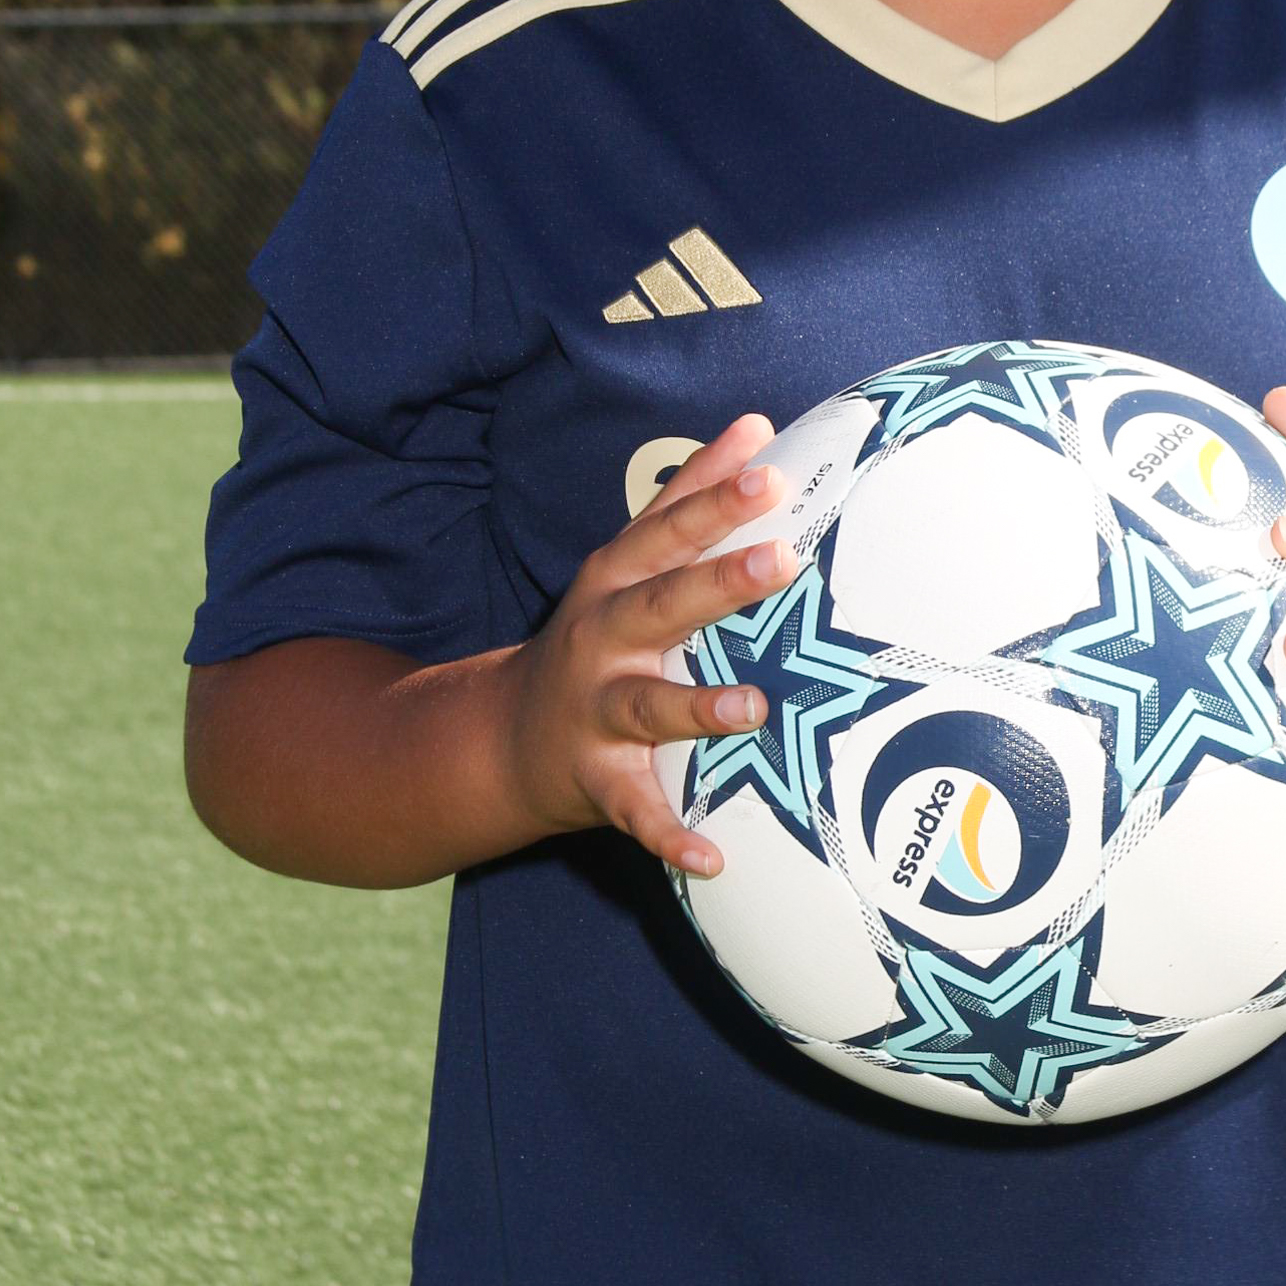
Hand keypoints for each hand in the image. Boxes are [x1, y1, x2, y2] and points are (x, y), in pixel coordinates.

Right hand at [500, 414, 792, 879]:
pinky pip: (635, 811)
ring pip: (647, 707)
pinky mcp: (597, 780)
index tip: (769, 468)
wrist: (503, 739)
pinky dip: (669, 835)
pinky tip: (712, 857)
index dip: (714, 498)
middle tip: (781, 559)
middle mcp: (602, 639)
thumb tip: (757, 427)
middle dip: (718, 582)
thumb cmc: (597, 636)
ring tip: (752, 707)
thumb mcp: (628, 562)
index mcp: (616, 582)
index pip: (667, 530)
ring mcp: (595, 712)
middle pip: (661, 604)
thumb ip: (689, 495)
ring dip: (697, 708)